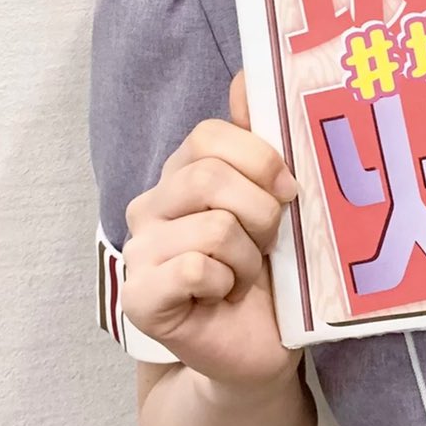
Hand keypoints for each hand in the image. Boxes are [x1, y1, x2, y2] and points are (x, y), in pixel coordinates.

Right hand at [120, 70, 299, 390]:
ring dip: (248, 257)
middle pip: (207, 176)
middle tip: (268, 242)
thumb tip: (250, 75)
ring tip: (245, 276)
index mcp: (182, 174)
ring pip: (212, 226)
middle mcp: (151, 206)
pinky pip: (194, 268)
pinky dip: (225, 283)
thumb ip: (260, 139)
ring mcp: (138, 251)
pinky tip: (223, 297)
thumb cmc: (270, 271)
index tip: (287, 190)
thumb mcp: (275, 200)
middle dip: (259, 212)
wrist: (259, 349)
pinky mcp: (138, 298)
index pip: (210, 135)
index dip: (259, 158)